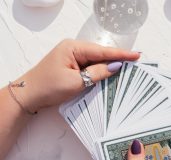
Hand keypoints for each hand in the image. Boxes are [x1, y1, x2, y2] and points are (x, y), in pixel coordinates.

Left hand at [13, 39, 139, 112]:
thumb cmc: (48, 86)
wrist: (28, 95)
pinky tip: (110, 75)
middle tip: (135, 63)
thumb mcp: (76, 81)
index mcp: (73, 48)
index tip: (136, 55)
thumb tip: (116, 66)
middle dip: (117, 59)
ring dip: (109, 67)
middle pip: (101, 54)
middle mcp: (74, 49)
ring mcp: (73, 58)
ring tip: (127, 69)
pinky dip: (100, 72)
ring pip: (96, 62)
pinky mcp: (73, 67)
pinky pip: (90, 68)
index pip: (102, 51)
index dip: (121, 54)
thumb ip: (97, 73)